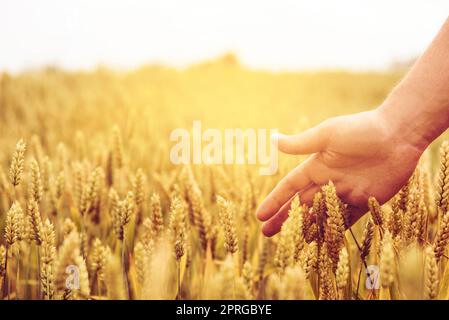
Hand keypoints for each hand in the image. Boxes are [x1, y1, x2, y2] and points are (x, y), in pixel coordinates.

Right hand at [256, 108, 425, 236]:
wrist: (399, 135)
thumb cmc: (361, 130)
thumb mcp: (328, 135)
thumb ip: (301, 144)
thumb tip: (273, 140)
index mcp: (316, 166)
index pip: (290, 187)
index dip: (275, 201)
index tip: (259, 215)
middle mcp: (328, 181)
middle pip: (301, 204)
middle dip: (284, 218)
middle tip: (267, 233)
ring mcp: (346, 192)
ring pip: (321, 214)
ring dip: (306, 227)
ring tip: (293, 242)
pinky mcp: (366, 201)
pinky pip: (347, 219)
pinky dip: (334, 230)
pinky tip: (323, 241)